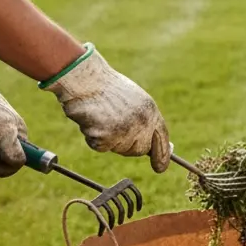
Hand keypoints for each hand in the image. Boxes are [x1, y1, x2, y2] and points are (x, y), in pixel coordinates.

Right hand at [41, 44, 170, 172]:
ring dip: (108, 139)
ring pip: (119, 149)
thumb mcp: (134, 99)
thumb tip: (151, 143)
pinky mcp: (106, 137)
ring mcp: (125, 131)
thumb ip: (144, 119)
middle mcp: (142, 123)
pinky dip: (92, 137)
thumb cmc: (105, 86)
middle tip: (113, 126)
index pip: (161, 138)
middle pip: (139, 150)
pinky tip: (91, 119)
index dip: (162, 155)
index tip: (161, 168)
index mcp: (151, 111)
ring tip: (101, 116)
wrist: (84, 78)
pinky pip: (100, 146)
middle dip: (127, 145)